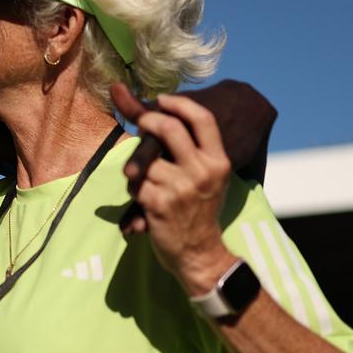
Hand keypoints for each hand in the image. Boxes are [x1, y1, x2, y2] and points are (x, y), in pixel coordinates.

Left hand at [117, 92, 234, 292]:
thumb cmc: (199, 208)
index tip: (161, 99)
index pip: (202, 119)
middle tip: (140, 122)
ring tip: (146, 181)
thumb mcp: (206, 175)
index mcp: (218, 161)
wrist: (199, 252)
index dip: (179, 103)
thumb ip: (188, 145)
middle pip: (168, 128)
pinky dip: (134, 188)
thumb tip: (157, 106)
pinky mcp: (159, 203)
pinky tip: (144, 200)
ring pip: (145, 158)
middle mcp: (203, 171)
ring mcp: (181, 188)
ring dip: (137, 166)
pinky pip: (135, 182)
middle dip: (146, 120)